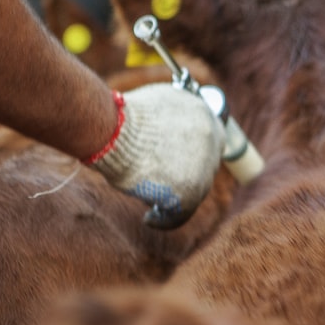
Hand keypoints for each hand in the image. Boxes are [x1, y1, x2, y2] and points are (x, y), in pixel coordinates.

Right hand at [90, 84, 224, 228]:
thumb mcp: (157, 105)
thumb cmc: (123, 118)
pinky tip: (149, 219)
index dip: (195, 154)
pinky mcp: (190, 192)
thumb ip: (171, 119)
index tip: (180, 164)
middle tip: (166, 184)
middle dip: (187, 176)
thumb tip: (167, 133)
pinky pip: (181, 213)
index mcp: (204, 113)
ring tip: (152, 205)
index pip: (211, 140)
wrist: (114, 130)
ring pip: (195, 190)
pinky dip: (165, 219)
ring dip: (176, 198)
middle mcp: (211, 139)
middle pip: (206, 167)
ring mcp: (204, 166)